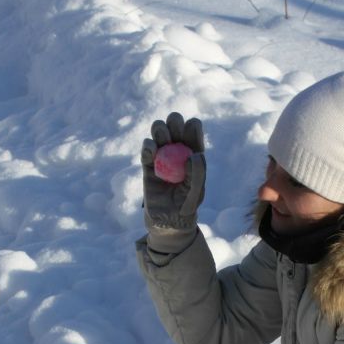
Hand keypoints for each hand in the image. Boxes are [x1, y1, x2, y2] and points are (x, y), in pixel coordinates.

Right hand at [142, 113, 205, 236]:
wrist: (167, 221)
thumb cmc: (186, 207)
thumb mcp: (196, 193)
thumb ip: (197, 174)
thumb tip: (194, 155)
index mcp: (194, 152)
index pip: (194, 131)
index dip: (191, 127)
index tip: (188, 131)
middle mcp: (178, 150)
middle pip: (175, 126)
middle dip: (173, 122)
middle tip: (173, 133)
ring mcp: (162, 156)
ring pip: (159, 132)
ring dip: (160, 129)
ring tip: (162, 139)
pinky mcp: (148, 165)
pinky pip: (147, 150)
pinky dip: (148, 146)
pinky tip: (151, 151)